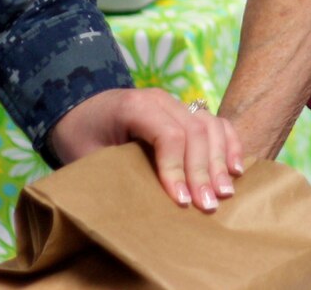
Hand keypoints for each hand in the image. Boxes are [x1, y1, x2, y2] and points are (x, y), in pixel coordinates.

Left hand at [48, 87, 246, 212]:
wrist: (75, 107)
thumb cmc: (78, 135)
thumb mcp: (86, 157)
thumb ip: (113, 174)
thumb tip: (135, 210)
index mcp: (135, 106)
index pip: (169, 136)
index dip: (178, 170)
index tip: (180, 201)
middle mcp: (161, 99)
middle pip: (196, 131)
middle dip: (204, 171)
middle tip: (208, 205)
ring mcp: (176, 102)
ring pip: (210, 126)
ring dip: (220, 161)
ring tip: (224, 193)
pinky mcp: (184, 111)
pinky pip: (215, 123)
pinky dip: (229, 144)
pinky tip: (236, 169)